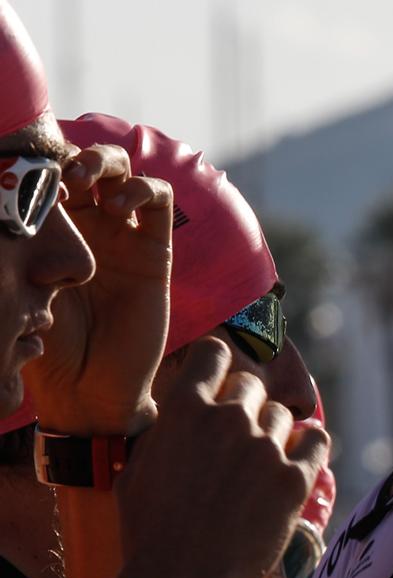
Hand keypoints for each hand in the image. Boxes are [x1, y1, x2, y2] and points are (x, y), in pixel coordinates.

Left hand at [20, 145, 172, 436]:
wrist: (87, 387)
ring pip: (123, 170)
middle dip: (75, 157)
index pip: (50, 175)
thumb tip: (4, 191)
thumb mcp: (19, 284)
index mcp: (51, 231)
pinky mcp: (155, 252)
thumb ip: (21, 242)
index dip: (41, 163)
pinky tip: (120, 207)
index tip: (24, 175)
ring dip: (105, 164)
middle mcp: (87, 227)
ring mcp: (122, 237)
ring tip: (89, 184)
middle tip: (62, 176)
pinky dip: (143, 189)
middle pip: (87, 163)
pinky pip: (159, 202)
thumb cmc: (47, 345)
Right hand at [114, 339, 329, 577]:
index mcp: (184, 409)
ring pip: (283, 416)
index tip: (222, 382)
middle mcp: (229, 419)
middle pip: (252, 386)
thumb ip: (165, 432)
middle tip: (239, 435)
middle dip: (245, 405)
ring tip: (261, 461)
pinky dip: (310, 446)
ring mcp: (266, 448)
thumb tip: (178, 417)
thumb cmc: (150, 530)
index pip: (215, 354)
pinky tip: (301, 457)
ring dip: (274, 431)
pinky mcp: (295, 480)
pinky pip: (317, 442)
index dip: (220, 366)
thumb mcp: (139, 468)